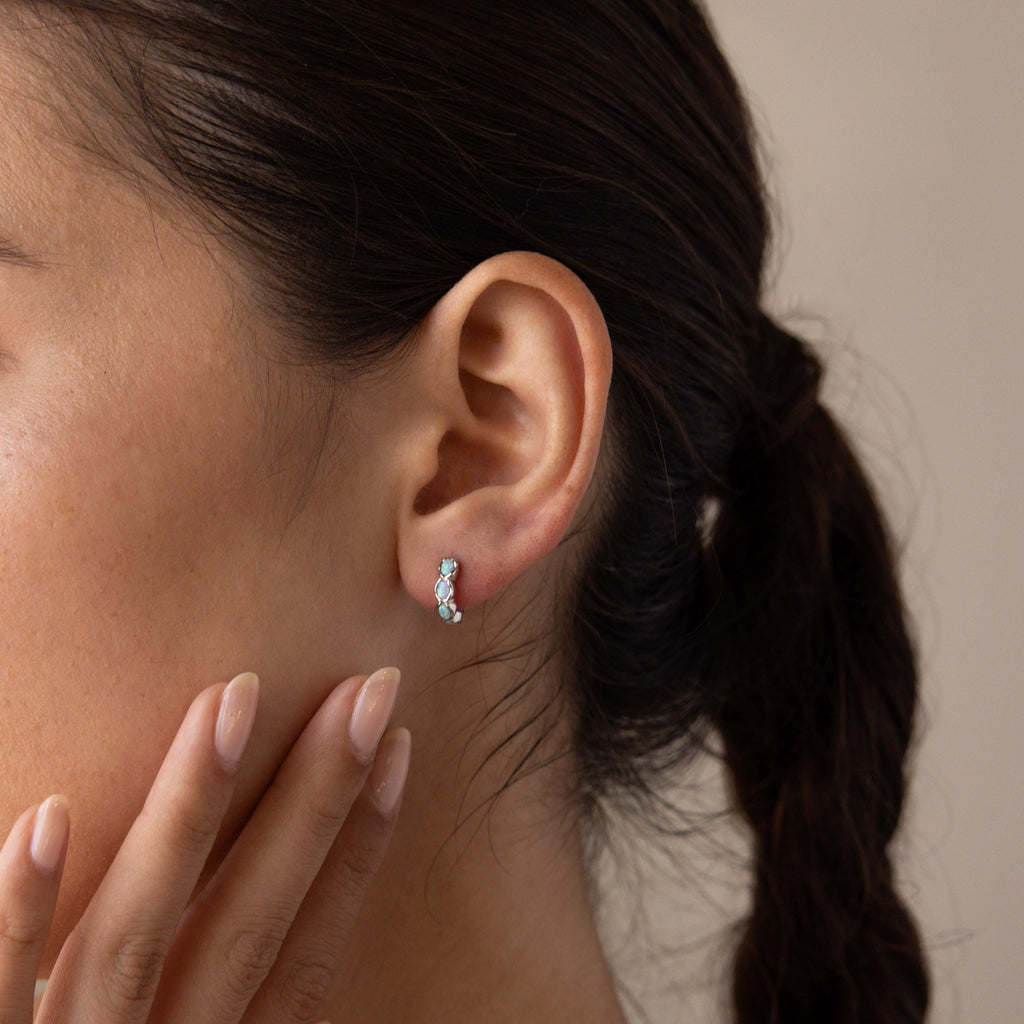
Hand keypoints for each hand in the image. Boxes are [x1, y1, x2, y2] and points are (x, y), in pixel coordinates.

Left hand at [0, 666, 408, 1022]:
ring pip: (138, 932)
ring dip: (188, 814)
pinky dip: (17, 913)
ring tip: (231, 702)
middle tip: (365, 692)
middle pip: (251, 918)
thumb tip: (306, 953)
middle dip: (314, 800)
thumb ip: (248, 1018)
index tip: (399, 751)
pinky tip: (51, 815)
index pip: (313, 946)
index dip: (361, 846)